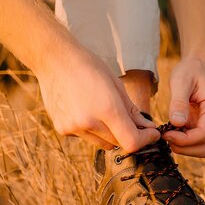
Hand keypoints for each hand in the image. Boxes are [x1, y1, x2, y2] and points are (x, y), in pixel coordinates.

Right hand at [36, 43, 159, 150]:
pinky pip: (86, 137)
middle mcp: (89, 122)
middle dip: (129, 135)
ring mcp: (73, 128)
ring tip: (102, 110)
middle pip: (118, 143)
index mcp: (107, 109)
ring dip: (110, 134)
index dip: (145, 140)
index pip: (131, 142)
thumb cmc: (89, 67)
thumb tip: (147, 128)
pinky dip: (91, 130)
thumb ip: (133, 111)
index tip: (151, 133)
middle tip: (131, 121)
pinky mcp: (62, 129)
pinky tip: (85, 109)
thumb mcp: (116, 85)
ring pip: (102, 144)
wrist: (54, 60)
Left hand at [162, 57, 204, 156]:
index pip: (202, 135)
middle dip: (183, 147)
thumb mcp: (181, 82)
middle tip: (165, 136)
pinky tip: (172, 130)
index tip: (165, 134)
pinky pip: (197, 142)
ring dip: (183, 147)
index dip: (183, 140)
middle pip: (204, 147)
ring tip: (168, 133)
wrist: (198, 65)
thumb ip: (179, 102)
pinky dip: (184, 142)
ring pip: (201, 148)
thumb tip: (177, 123)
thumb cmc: (190, 71)